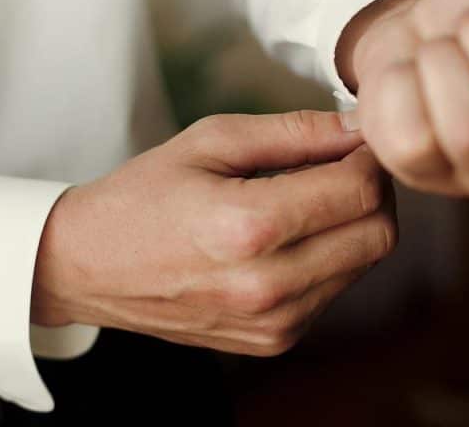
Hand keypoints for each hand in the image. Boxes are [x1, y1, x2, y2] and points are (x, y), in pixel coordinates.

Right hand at [30, 111, 396, 355]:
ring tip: (304, 200)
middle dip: (373, 190)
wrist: (89, 266)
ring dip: (352, 225)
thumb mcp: (211, 141)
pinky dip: (329, 258)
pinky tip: (288, 238)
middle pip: (379, 233)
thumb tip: (360, 126)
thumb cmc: (145, 195)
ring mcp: (272, 322)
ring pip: (364, 264)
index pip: (361, 190)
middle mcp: (267, 284)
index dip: (371, 156)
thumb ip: (295, 131)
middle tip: (339, 165)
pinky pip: (335, 292)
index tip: (355, 139)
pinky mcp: (272, 341)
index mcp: (248, 226)